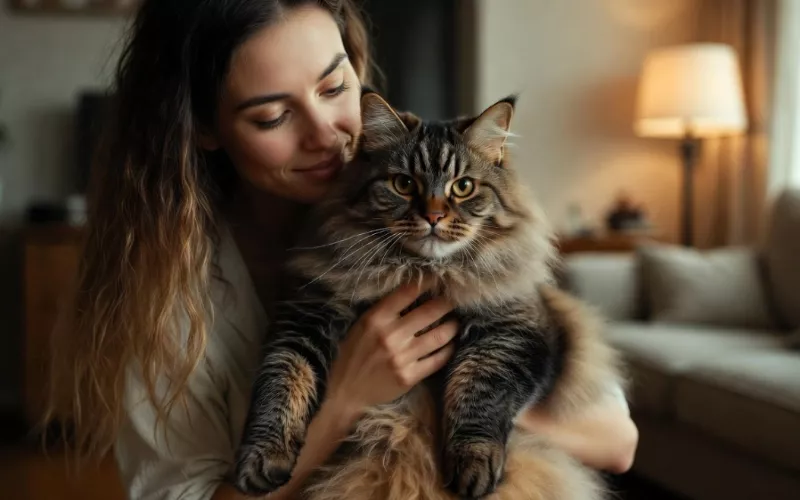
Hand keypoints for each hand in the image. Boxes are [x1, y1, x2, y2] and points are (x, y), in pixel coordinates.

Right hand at [326, 284, 457, 418]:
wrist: (344, 393)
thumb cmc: (352, 355)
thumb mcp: (360, 326)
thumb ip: (383, 311)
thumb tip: (413, 295)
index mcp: (375, 319)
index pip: (408, 292)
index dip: (427, 282)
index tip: (438, 279)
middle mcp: (390, 335)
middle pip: (430, 311)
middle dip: (447, 303)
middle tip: (454, 300)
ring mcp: (401, 357)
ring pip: (440, 335)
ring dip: (452, 326)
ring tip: (454, 322)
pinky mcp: (409, 377)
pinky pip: (438, 359)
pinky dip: (448, 349)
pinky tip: (449, 344)